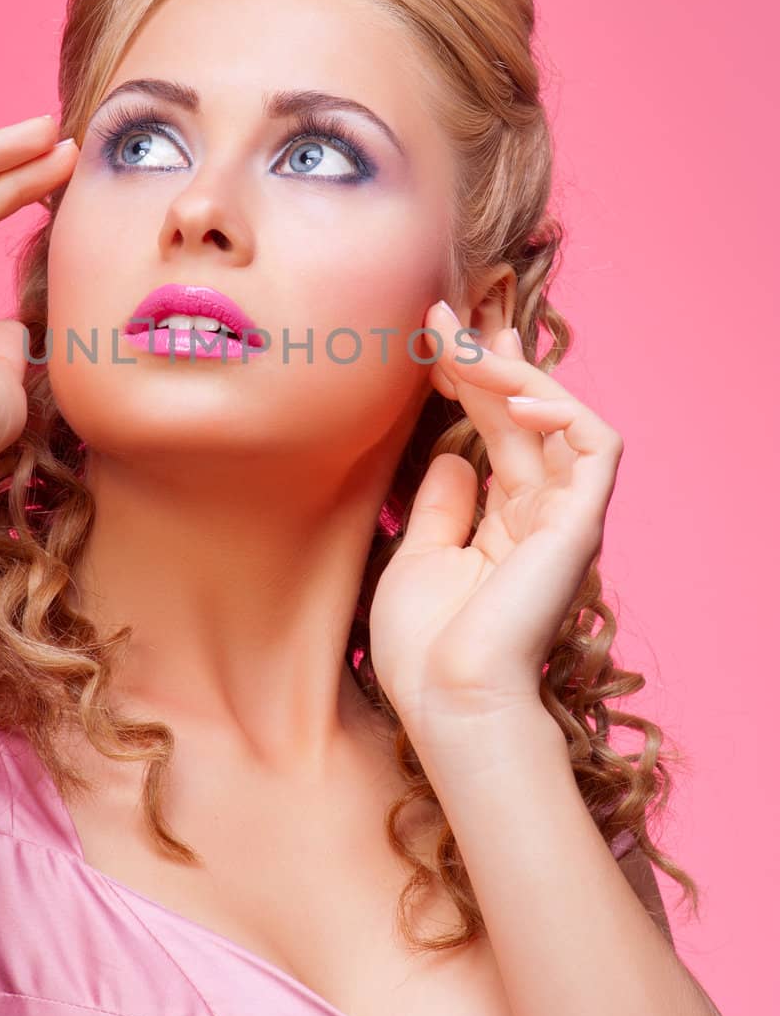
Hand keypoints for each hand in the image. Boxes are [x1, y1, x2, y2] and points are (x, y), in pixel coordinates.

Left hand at [367, 300, 624, 730]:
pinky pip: (595, 446)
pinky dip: (562, 410)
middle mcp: (541, 513)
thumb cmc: (427, 648)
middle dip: (483, 358)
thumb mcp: (419, 557)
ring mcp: (565, 517)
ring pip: (561, 415)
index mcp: (505, 523)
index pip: (497, 430)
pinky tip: (513, 396)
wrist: (450, 701)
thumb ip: (442, 504)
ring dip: (513, 373)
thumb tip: (450, 454)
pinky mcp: (581, 523)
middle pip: (522, 413)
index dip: (469, 380)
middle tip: (438, 314)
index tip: (430, 337)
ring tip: (463, 346)